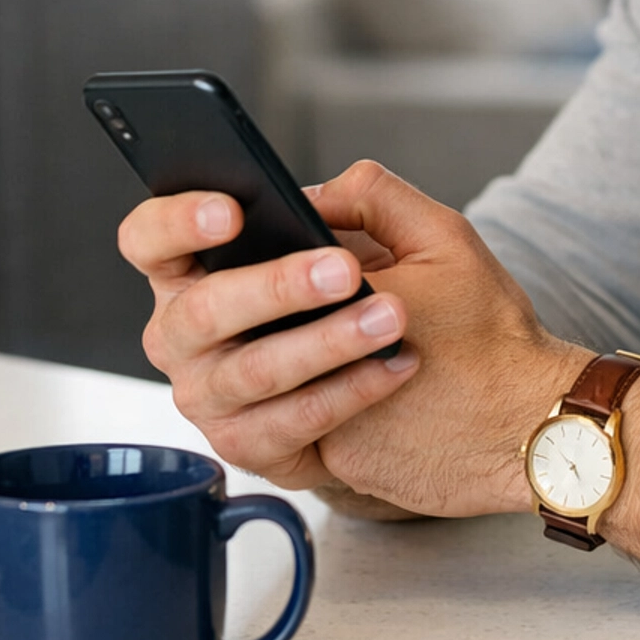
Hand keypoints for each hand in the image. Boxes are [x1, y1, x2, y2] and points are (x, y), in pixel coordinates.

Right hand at [118, 162, 583, 512]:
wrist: (486, 406)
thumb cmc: (444, 313)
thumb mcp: (426, 237)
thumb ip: (371, 197)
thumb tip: (316, 192)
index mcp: (215, 267)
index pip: (154, 239)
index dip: (176, 222)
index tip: (233, 213)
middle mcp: (200, 333)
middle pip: (196, 312)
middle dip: (270, 288)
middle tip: (341, 271)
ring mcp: (220, 396)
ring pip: (244, 374)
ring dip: (319, 345)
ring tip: (389, 319)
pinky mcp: (259, 447)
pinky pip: (281, 427)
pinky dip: (339, 396)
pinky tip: (389, 371)